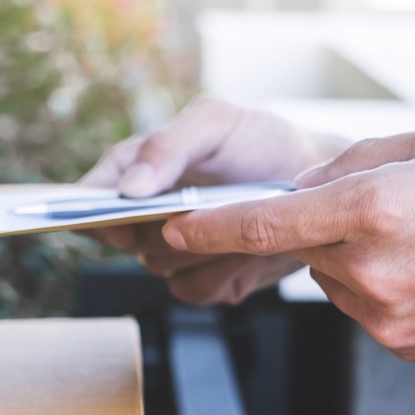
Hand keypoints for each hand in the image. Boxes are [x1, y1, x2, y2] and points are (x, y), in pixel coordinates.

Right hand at [79, 97, 345, 305]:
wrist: (321, 184)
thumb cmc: (264, 142)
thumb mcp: (217, 124)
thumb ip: (169, 146)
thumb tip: (129, 186)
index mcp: (143, 170)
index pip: (93, 194)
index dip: (93, 211)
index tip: (110, 219)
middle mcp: (152, 214)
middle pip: (124, 240)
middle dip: (162, 228)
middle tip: (200, 206)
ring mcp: (179, 248)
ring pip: (159, 268)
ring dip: (199, 248)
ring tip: (236, 219)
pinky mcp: (207, 278)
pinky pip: (193, 290)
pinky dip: (222, 272)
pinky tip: (248, 248)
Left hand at [161, 124, 414, 368]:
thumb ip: (366, 156)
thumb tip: (312, 180)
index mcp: (375, 207)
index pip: (262, 223)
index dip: (209, 224)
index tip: (171, 222)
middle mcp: (369, 268)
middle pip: (303, 249)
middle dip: (324, 228)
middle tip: (390, 210)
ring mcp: (385, 317)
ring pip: (336, 280)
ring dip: (359, 258)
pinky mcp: (403, 347)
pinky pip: (369, 309)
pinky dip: (388, 288)